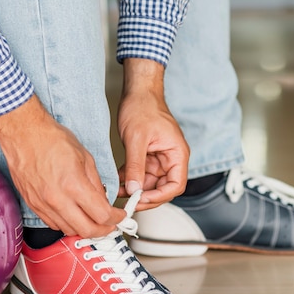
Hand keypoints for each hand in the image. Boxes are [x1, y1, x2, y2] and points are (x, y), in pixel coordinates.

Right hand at [0, 95, 125, 237]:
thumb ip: (96, 183)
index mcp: (73, 185)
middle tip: (110, 224)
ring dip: (85, 228)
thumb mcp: (85, 157)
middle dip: (104, 230)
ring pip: (69, 230)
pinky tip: (73, 215)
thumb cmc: (50, 139)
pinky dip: (67, 224)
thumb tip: (103, 201)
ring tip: (92, 219)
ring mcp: (43, 204)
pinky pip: (53, 224)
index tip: (119, 216)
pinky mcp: (33, 205)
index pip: (102, 215)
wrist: (23, 134)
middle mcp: (57, 199)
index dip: (116, 218)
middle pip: (87, 230)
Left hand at [117, 59, 189, 209]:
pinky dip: (129, 180)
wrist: (138, 91)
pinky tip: (117, 182)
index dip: (160, 196)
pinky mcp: (147, 156)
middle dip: (146, 196)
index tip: (142, 199)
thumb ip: (136, 165)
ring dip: (135, 189)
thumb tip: (133, 189)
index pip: (175, 185)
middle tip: (128, 201)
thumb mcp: (137, 138)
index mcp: (177, 154)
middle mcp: (171, 159)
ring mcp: (159, 158)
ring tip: (118, 192)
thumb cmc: (143, 107)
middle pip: (163, 188)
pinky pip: (140, 174)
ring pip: (149, 183)